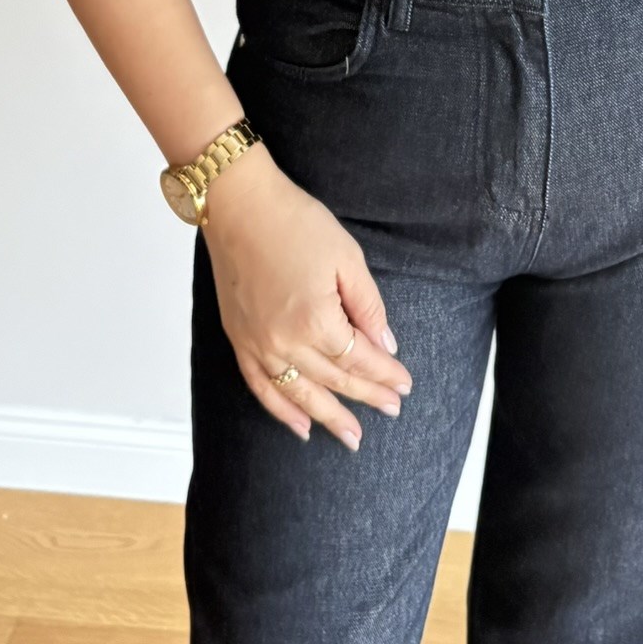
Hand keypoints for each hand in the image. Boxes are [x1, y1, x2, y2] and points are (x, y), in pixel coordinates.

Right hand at [200, 143, 412, 448]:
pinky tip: (300, 426)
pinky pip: (261, 387)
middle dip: (367, 396)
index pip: (360, 359)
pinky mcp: (238, 340)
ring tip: (352, 438)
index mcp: (316, 320)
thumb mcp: (346, 257)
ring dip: (328, 417)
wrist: (238, 205)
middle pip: (335, 380)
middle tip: (392, 409)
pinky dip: (282, 411)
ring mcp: (258, 345)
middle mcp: (285, 341)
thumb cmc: (294, 222)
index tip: (405, 384)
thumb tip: (384, 345)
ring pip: (299, 394)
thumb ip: (368, 306)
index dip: (385, 373)